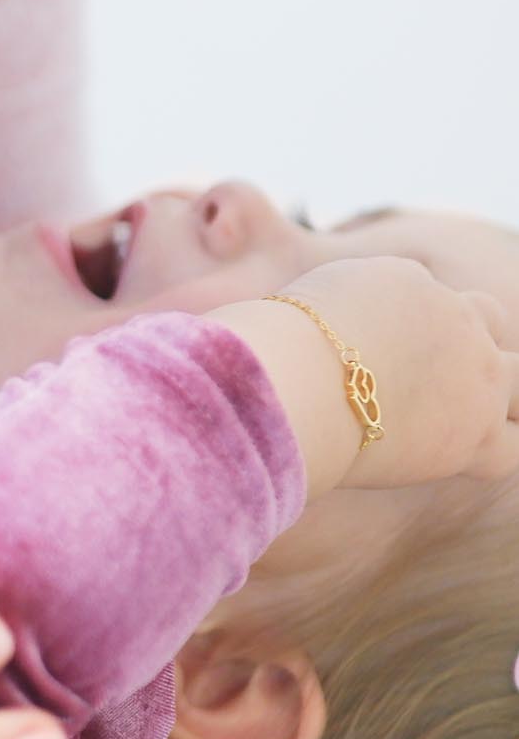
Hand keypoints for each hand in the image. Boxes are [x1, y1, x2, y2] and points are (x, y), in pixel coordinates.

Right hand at [211, 257, 518, 495]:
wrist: (291, 380)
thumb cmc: (261, 352)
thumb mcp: (278, 310)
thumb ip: (298, 313)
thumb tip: (246, 290)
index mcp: (400, 278)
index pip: (420, 296)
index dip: (400, 329)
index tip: (365, 358)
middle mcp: (449, 313)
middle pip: (482, 316)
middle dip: (460, 343)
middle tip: (420, 380)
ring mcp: (474, 367)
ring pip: (514, 375)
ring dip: (492, 393)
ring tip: (453, 417)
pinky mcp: (477, 427)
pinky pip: (512, 450)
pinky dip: (492, 452)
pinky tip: (461, 461)